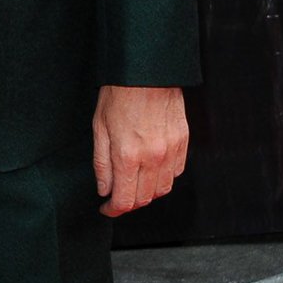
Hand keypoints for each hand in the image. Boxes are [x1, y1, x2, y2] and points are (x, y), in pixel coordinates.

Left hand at [92, 85, 187, 216]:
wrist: (147, 72)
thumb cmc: (120, 95)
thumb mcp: (99, 129)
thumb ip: (102, 164)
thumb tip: (104, 189)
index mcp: (128, 156)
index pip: (125, 201)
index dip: (114, 210)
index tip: (107, 208)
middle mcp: (152, 158)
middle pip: (145, 199)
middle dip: (129, 204)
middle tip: (117, 197)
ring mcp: (171, 151)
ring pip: (163, 189)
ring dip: (148, 193)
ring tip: (134, 184)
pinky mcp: (183, 142)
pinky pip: (176, 172)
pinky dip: (164, 177)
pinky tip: (152, 169)